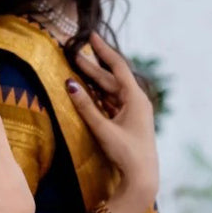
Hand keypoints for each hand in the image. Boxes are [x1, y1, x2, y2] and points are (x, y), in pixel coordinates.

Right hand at [67, 34, 158, 212]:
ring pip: (110, 90)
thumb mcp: (103, 128)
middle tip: (74, 53)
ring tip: (77, 68)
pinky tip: (87, 91)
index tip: (92, 35)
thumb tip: (69, 85)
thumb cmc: (126, 152)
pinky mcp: (127, 121)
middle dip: (93, 66)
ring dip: (94, 81)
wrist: (142, 176)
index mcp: (135, 98)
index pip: (117, 67)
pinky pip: (111, 102)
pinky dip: (98, 96)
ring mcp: (132, 111)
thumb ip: (86, 107)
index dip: (103, 50)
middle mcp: (136, 101)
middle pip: (111, 78)